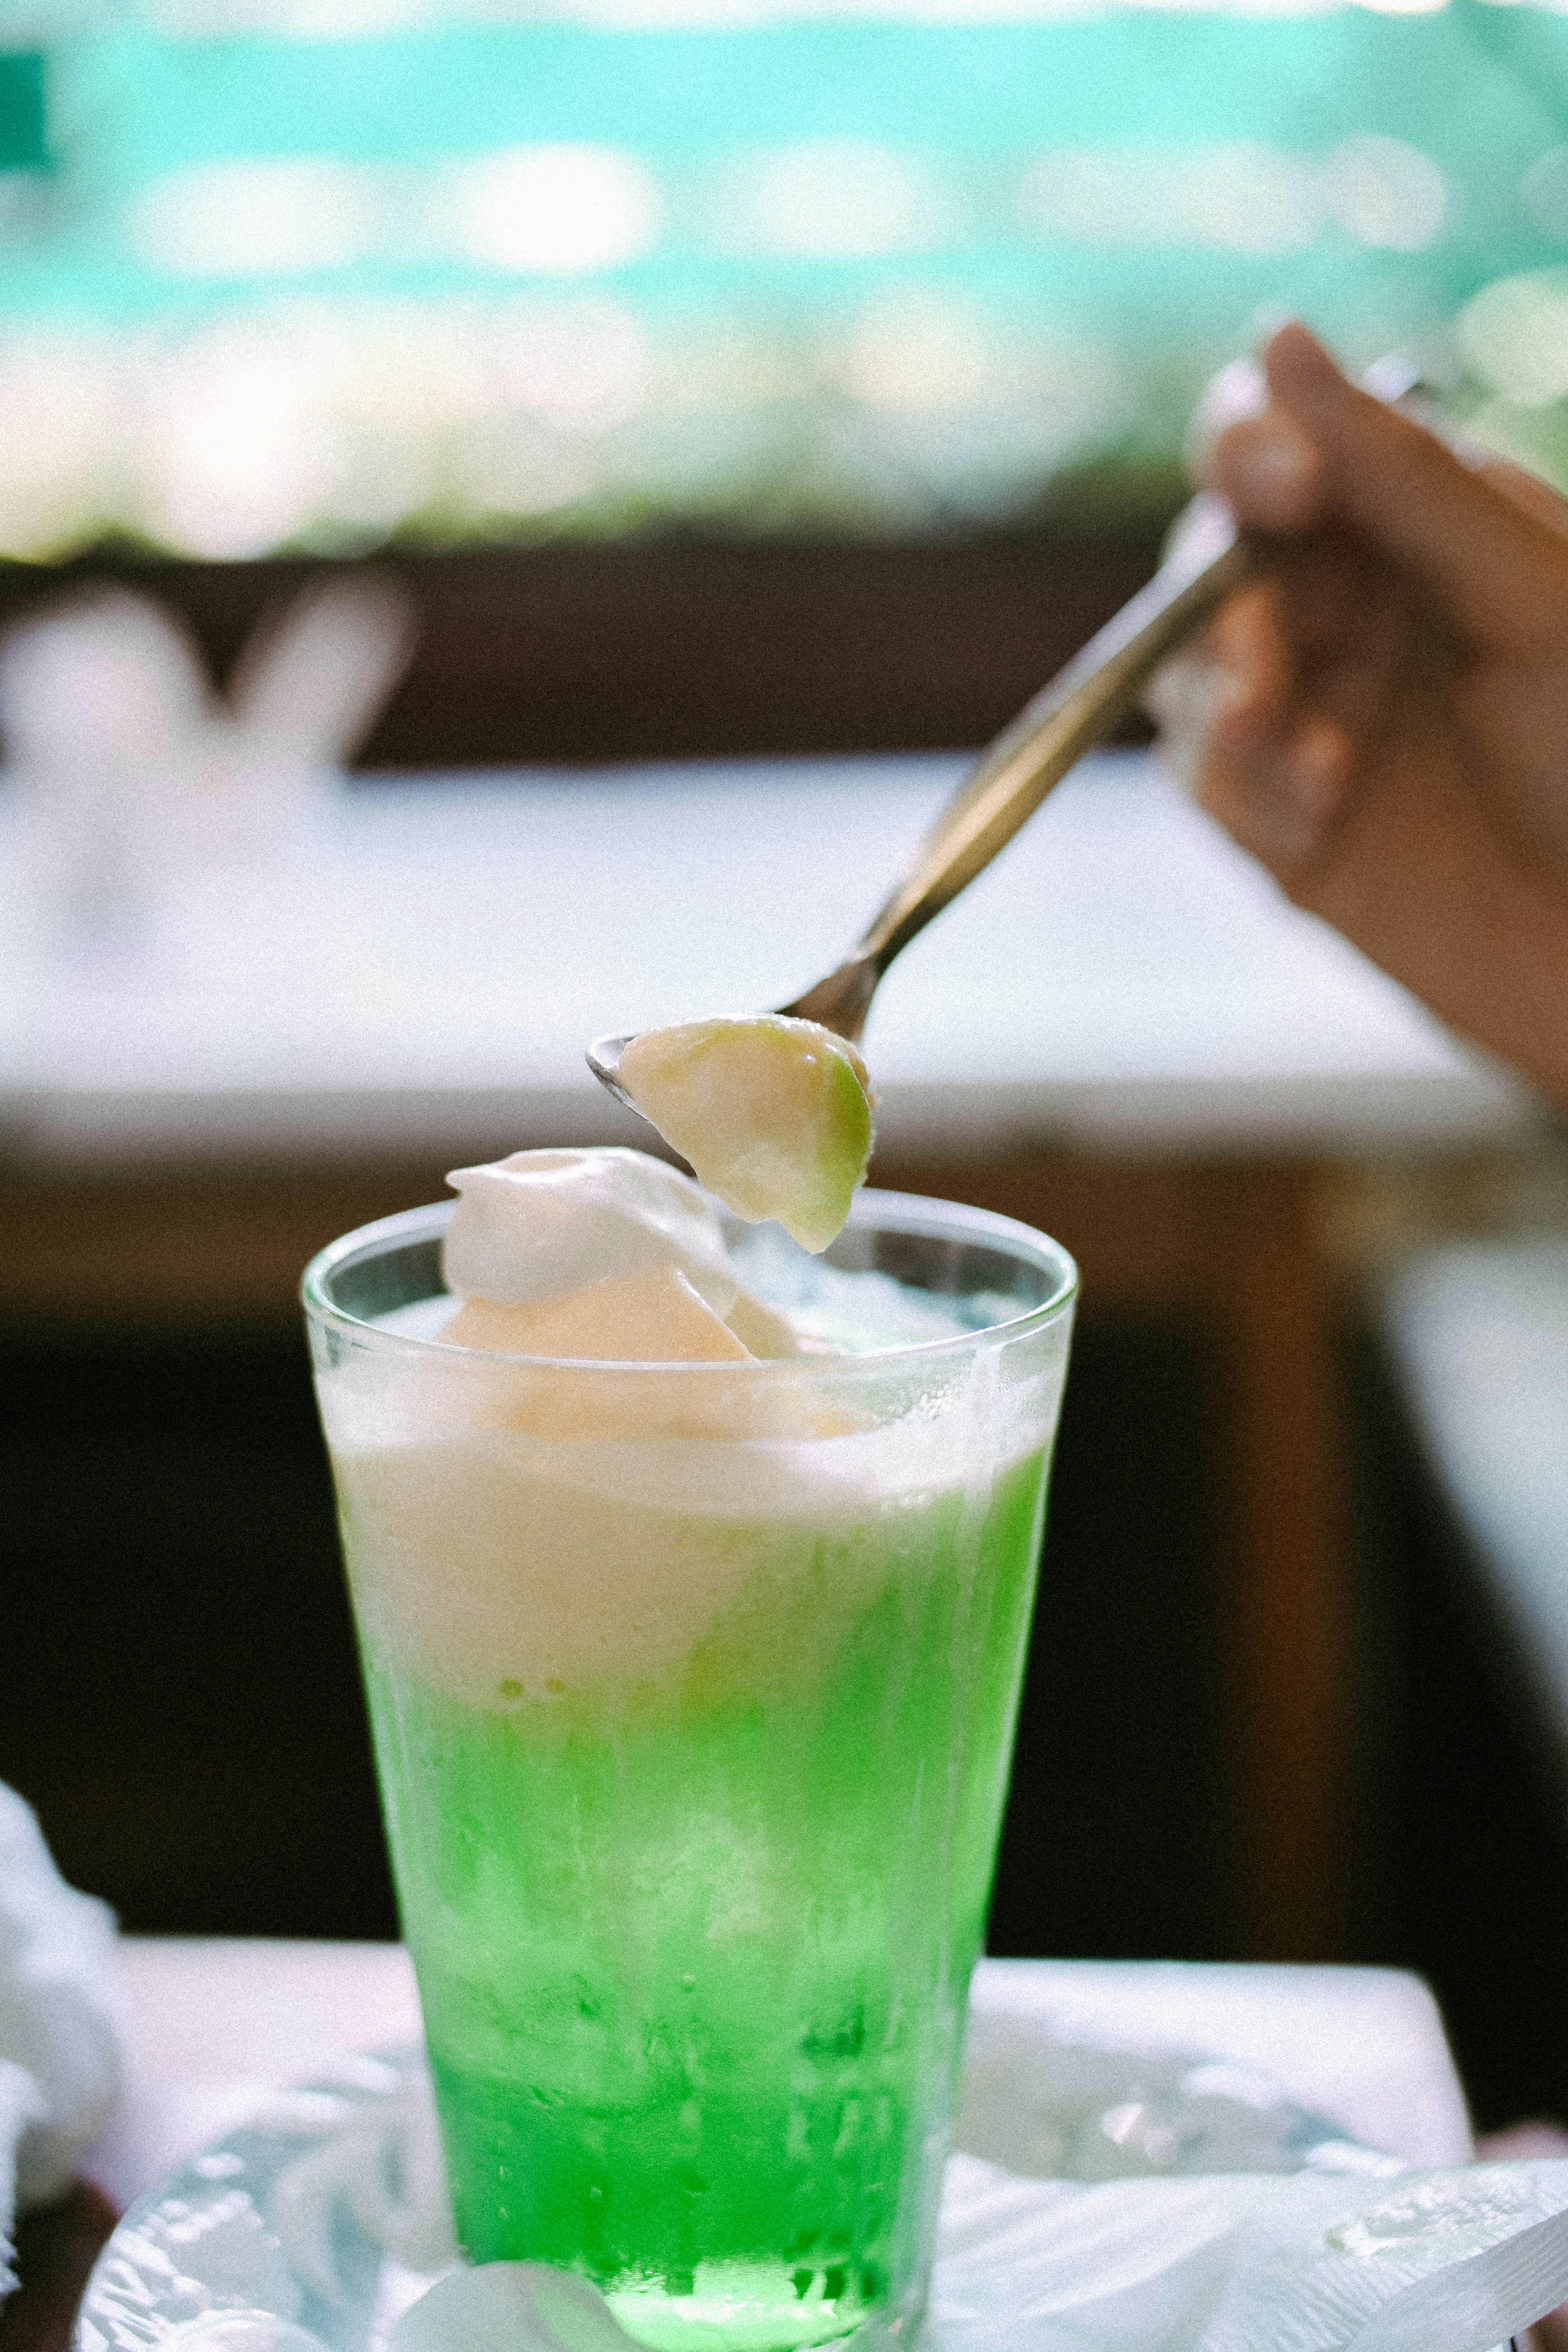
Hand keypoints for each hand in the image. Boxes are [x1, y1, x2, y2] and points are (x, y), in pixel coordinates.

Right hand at [1148, 322, 1567, 1107]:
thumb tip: (1274, 335)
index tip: (1280, 490)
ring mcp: (1306, 708)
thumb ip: (1401, 476)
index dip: (1252, 449)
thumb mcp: (1530, 594)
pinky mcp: (1274, 816)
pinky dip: (1247, 793)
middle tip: (1274, 684)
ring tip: (1320, 770)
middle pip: (1210, 555)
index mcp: (1417, 521)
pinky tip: (1324, 820)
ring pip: (1187, 668)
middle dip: (1235, 613)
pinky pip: (1204, 778)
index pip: (1282, 441)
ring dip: (1233, 711)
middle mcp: (1348, 601)